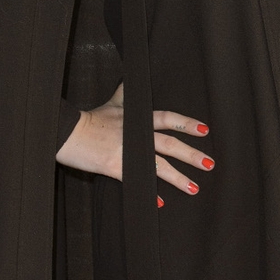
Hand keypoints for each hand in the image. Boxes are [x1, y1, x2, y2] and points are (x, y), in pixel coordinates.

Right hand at [56, 83, 214, 202]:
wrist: (70, 132)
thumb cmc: (91, 118)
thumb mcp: (113, 102)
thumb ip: (125, 93)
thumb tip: (131, 77)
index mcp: (139, 118)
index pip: (168, 119)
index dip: (187, 124)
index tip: (204, 130)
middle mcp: (138, 134)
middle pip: (170, 144)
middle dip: (191, 154)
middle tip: (209, 164)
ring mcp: (129, 151)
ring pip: (159, 165)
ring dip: (178, 177)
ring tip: (194, 187)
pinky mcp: (116, 166)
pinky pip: (138, 181)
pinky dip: (149, 193)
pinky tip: (160, 203)